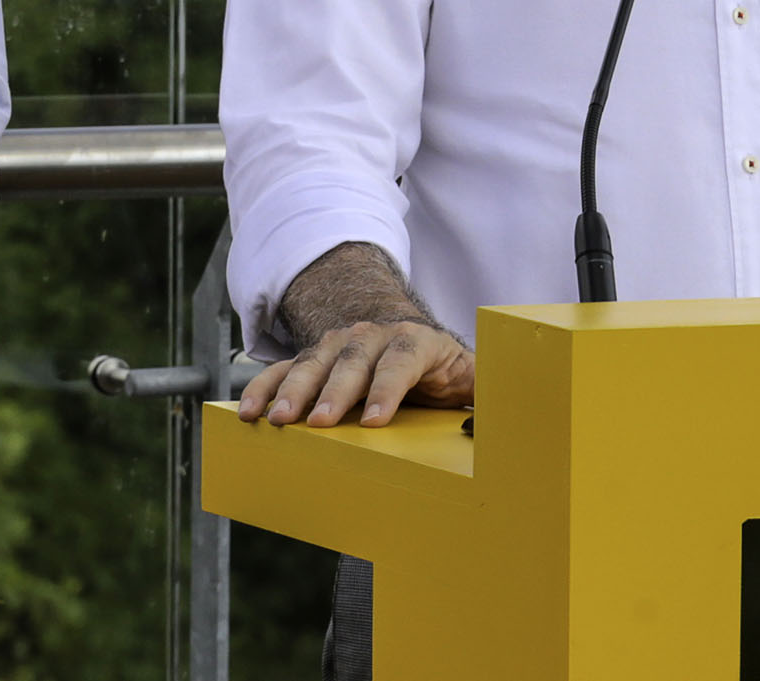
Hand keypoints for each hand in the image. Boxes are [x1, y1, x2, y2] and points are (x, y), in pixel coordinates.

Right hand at [236, 320, 474, 427]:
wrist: (412, 344)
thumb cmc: (444, 373)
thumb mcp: (472, 379)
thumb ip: (491, 393)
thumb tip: (510, 415)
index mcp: (419, 342)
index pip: (403, 360)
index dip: (387, 389)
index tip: (373, 422)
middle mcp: (376, 336)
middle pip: (354, 358)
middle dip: (334, 391)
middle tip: (317, 423)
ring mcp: (341, 344)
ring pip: (315, 360)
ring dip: (293, 390)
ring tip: (277, 420)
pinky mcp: (315, 359)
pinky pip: (285, 369)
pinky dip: (265, 388)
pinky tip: (249, 412)